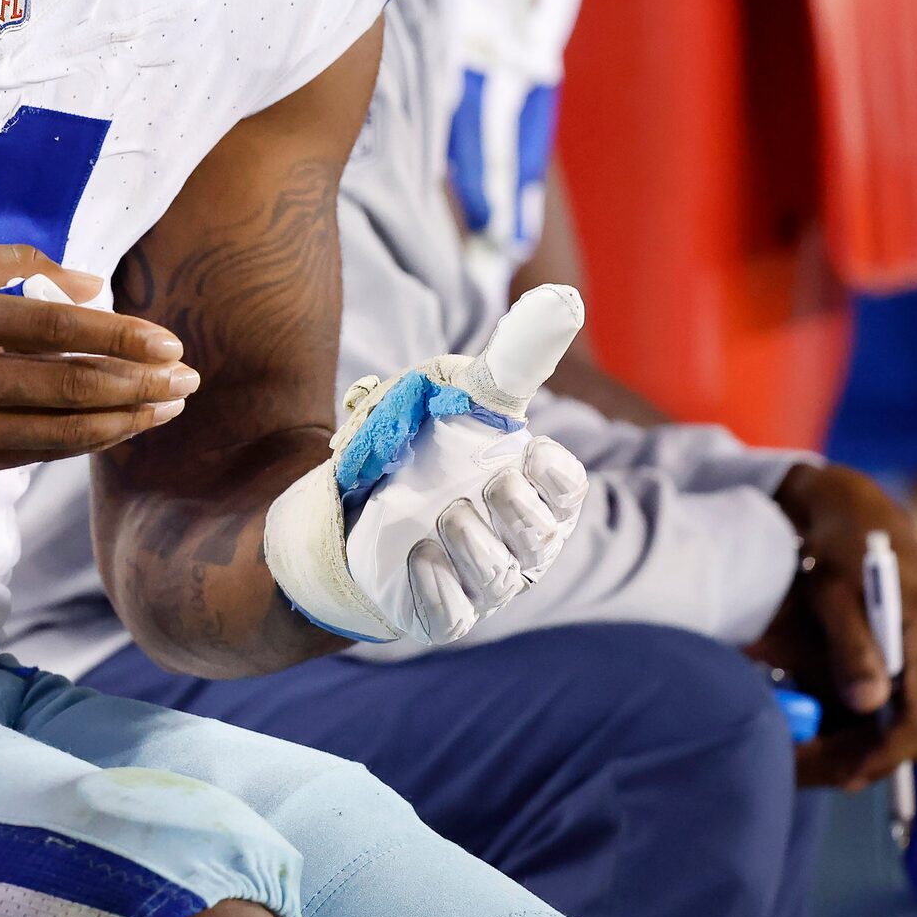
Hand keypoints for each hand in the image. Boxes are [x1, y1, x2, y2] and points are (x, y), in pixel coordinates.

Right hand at [0, 240, 195, 482]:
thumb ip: (10, 265)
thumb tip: (91, 287)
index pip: (54, 327)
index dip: (120, 336)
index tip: (168, 341)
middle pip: (68, 384)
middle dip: (140, 384)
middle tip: (189, 380)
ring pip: (60, 430)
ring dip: (125, 420)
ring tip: (169, 409)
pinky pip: (35, 454)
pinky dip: (84, 442)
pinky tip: (119, 429)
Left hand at [267, 285, 589, 644]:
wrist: (346, 500)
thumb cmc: (424, 446)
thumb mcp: (460, 394)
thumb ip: (513, 355)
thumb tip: (563, 299)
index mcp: (533, 492)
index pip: (569, 492)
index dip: (556, 477)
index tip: (528, 450)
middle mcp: (518, 545)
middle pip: (543, 539)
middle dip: (515, 510)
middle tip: (481, 485)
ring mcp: (480, 585)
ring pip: (501, 579)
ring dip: (472, 543)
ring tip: (442, 515)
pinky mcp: (438, 613)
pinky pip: (454, 617)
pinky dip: (437, 585)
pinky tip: (416, 555)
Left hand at [749, 463, 916, 788]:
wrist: (857, 515)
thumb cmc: (837, 547)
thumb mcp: (831, 590)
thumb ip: (850, 645)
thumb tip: (868, 704)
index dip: (882, 753)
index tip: (842, 775)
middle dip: (869, 756)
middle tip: (813, 769)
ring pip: (915, 722)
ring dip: (867, 741)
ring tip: (810, 751)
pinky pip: (910, 703)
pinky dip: (871, 719)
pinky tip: (827, 723)